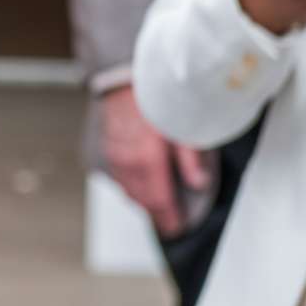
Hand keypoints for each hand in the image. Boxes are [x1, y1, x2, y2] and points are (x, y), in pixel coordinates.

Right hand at [99, 84, 208, 238]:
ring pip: (130, 192)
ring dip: (144, 201)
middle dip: (158, 214)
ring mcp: (114, 159)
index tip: (179, 228)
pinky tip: (142, 184)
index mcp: (148, 161)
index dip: (170, 220)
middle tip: (171, 222)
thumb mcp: (183, 125)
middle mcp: (127, 164)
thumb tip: (198, 184)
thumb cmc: (154, 97)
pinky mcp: (106, 152)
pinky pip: (120, 179)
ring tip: (159, 206)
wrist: (122, 77)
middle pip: (143, 201)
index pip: (160, 203)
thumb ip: (191, 159)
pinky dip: (132, 187)